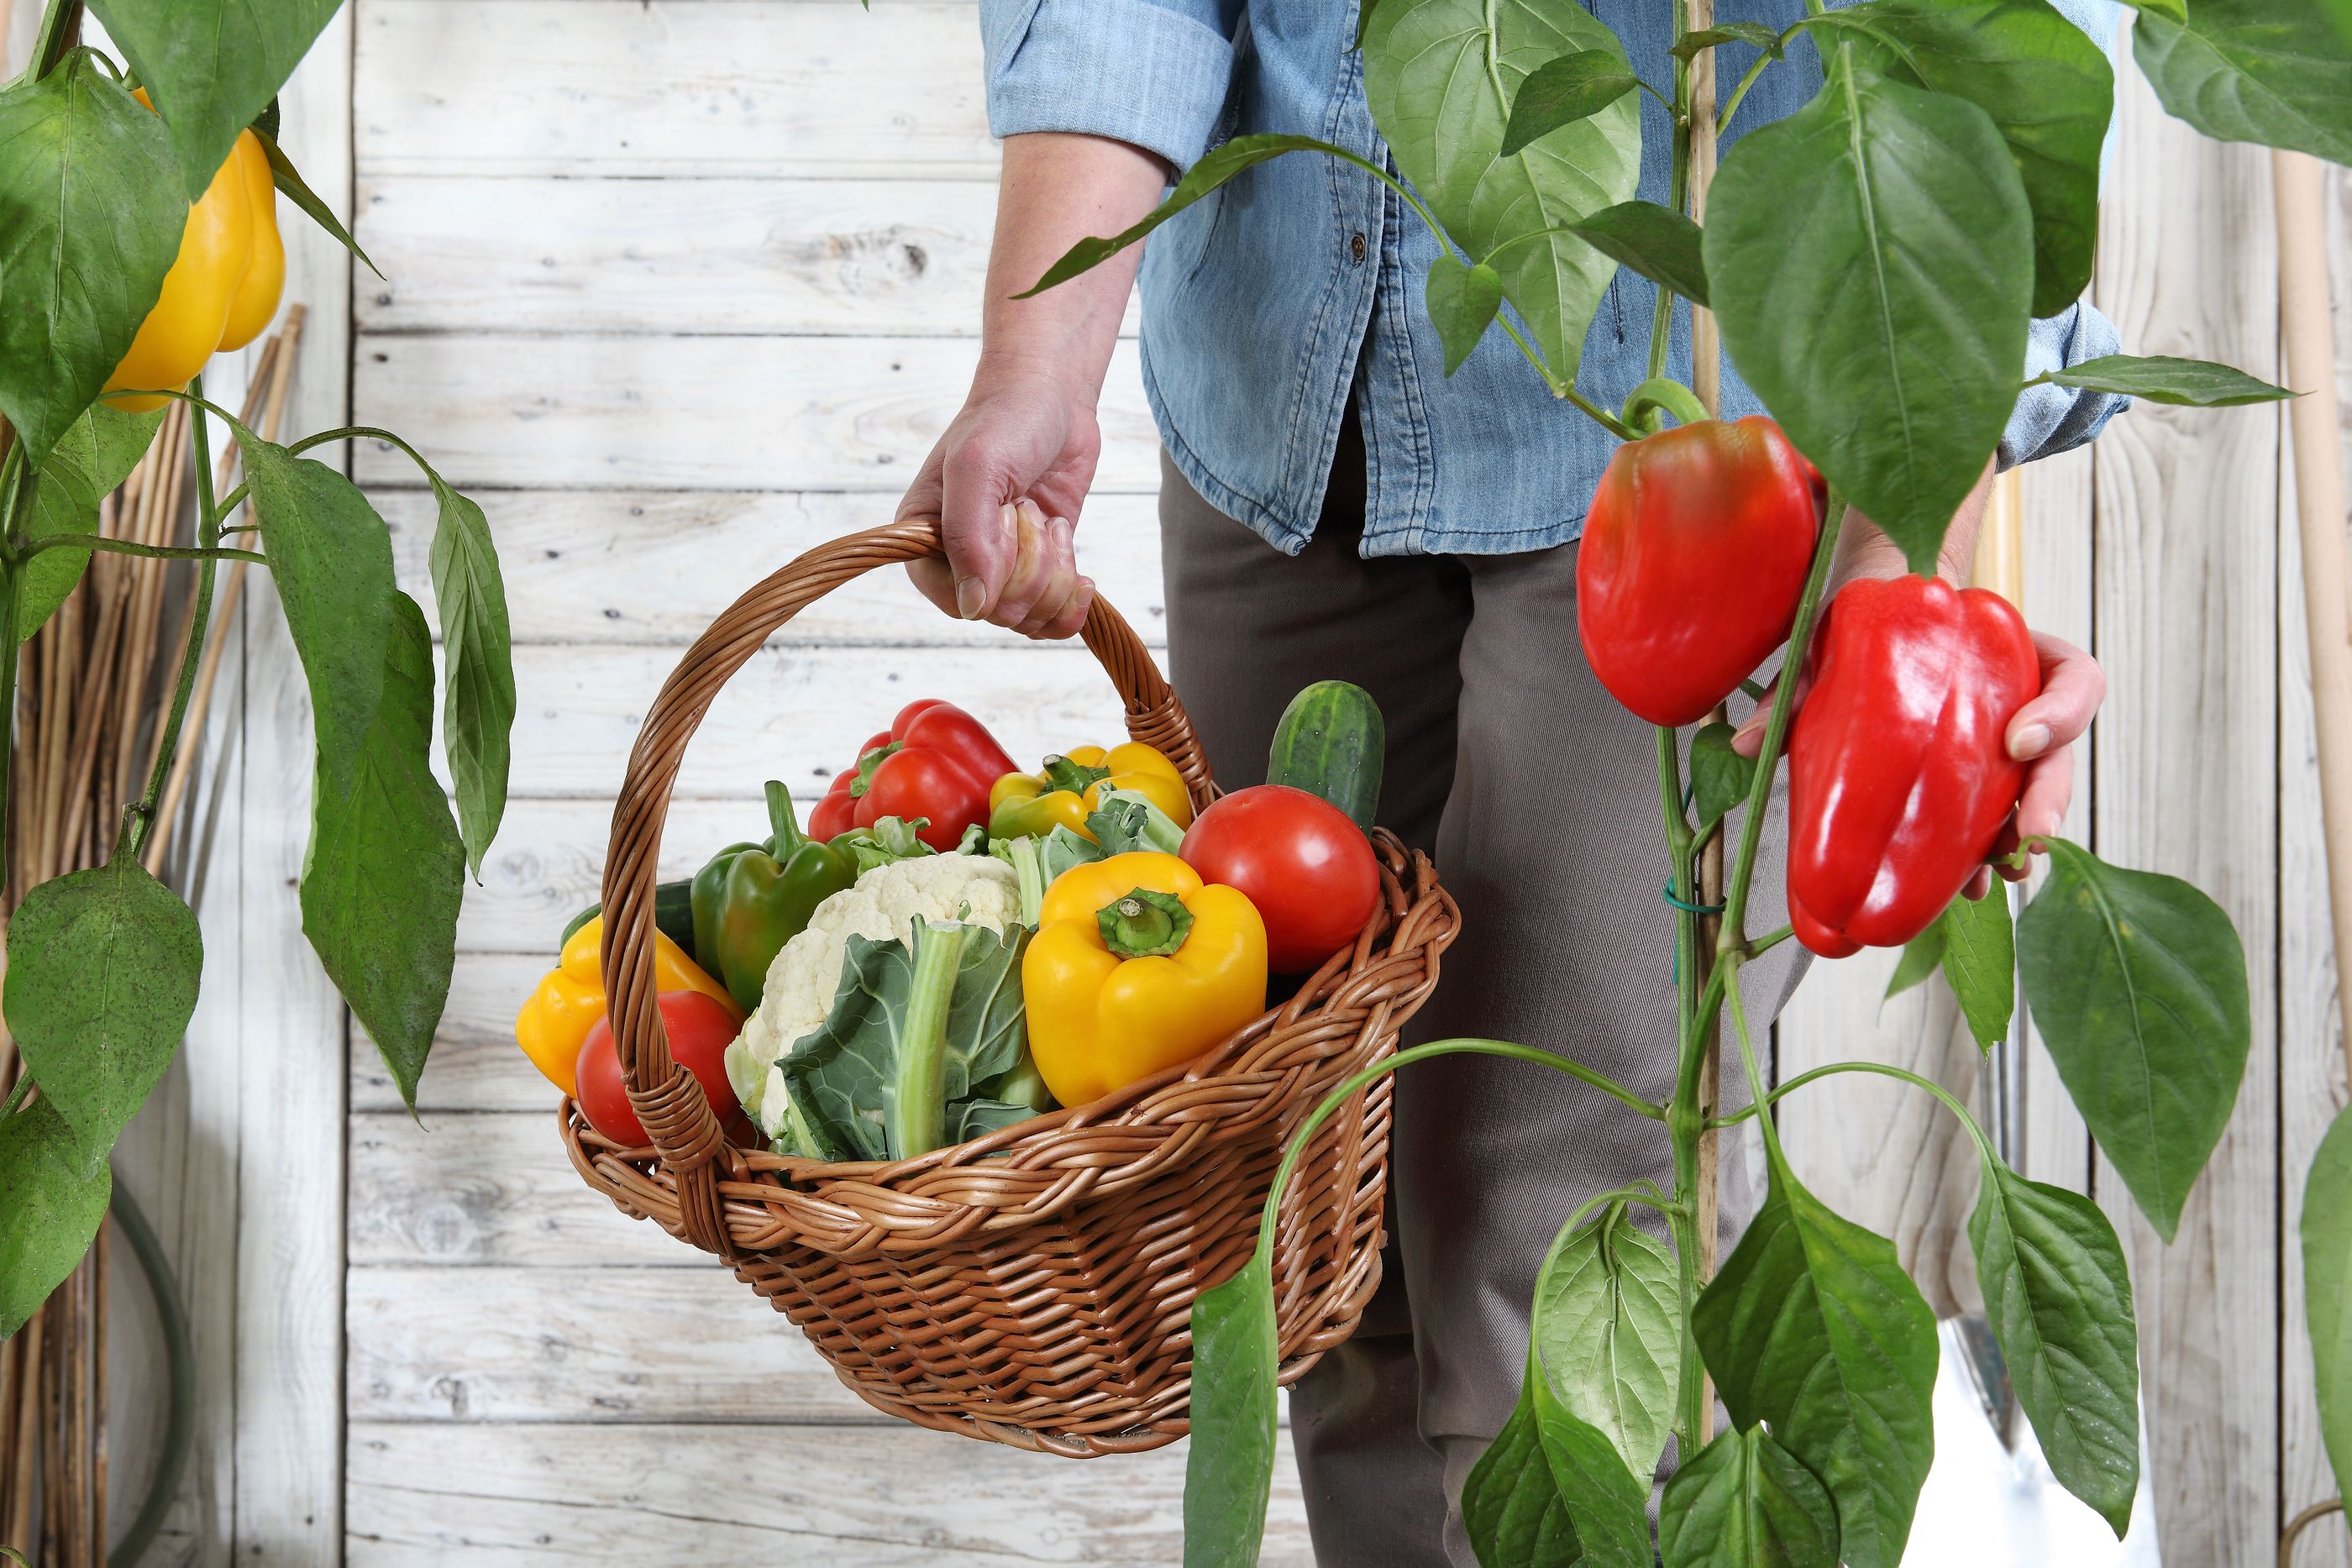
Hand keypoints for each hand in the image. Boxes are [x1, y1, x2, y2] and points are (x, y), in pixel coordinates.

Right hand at [898, 362, 1096, 638]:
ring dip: (1055, 575)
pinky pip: (1052, 618)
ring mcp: (1002, 565)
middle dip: (1032, 567)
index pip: (956, 602)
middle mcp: (958, 559)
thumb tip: (975, 608)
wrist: (1052, 396)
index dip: (995, 576)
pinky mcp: (1040, 566)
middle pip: (1000, 612)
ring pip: (1029, 617)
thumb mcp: (978, 468)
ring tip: (1050, 523)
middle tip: (1032, 511)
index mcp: (925, 539)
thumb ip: (969, 538)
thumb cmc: (1005, 420)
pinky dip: (1073, 602)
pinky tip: (1082, 576)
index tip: (1009, 519)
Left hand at [1729, 626, 2103, 898]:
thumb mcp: (1835, 636)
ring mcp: (2003, 747)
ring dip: (2016, 843)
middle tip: (2026, 838)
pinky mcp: (1975, 782)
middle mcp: (2022, 701)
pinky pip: (1991, 819)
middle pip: (2060, 754)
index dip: (2060, 713)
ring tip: (1991, 879)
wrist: (1866, 620)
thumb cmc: (1864, 625)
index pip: (2073, 678)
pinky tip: (1962, 886)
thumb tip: (1744, 743)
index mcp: (2012, 655)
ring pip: (2032, 798)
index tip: (2016, 741)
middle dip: (2047, 801)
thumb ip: (1799, 681)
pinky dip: (1980, 855)